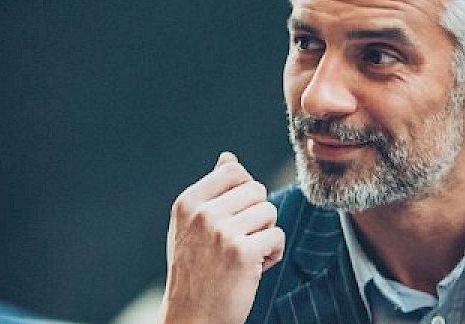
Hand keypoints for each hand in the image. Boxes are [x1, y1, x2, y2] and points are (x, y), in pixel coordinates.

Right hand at [162, 152, 284, 323]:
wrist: (193, 316)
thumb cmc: (195, 271)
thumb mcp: (191, 226)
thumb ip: (211, 191)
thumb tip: (228, 157)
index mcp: (188, 202)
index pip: (234, 170)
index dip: (245, 192)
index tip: (236, 217)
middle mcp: (202, 213)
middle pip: (257, 190)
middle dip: (257, 215)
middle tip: (240, 241)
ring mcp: (221, 232)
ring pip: (270, 212)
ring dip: (265, 235)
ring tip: (245, 256)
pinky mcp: (242, 253)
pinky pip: (277, 236)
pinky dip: (272, 254)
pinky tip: (254, 270)